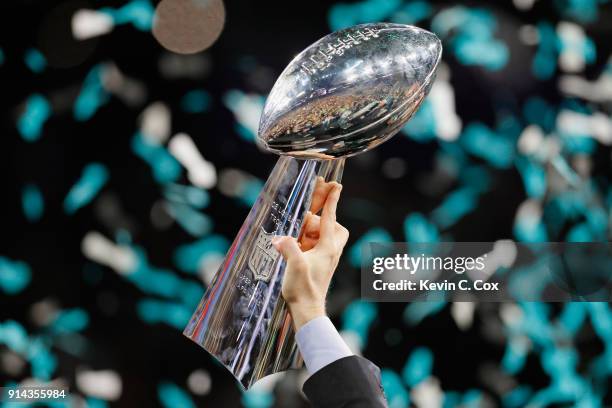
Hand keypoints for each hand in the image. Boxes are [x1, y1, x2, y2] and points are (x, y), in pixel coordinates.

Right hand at [272, 180, 348, 329]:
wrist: (307, 310)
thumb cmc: (304, 290)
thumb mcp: (294, 265)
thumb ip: (288, 247)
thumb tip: (280, 238)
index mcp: (327, 247)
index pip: (330, 218)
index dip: (332, 201)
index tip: (336, 186)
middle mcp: (330, 250)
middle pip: (331, 225)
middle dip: (319, 222)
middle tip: (304, 228)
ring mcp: (326, 257)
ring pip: (321, 235)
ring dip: (309, 234)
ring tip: (296, 243)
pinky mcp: (320, 264)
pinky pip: (315, 245)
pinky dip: (306, 243)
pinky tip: (294, 249)